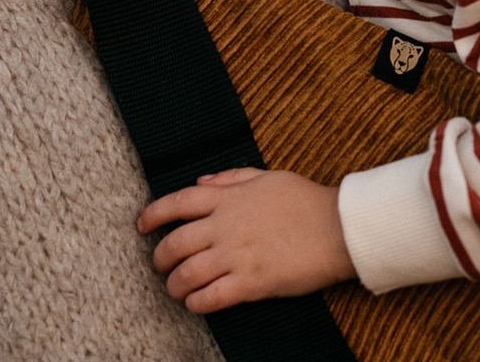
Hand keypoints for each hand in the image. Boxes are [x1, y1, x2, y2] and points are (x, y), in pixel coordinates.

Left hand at [137, 169, 354, 313]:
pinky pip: (209, 298)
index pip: (178, 203)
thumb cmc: (305, 200)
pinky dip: (195, 303)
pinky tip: (196, 303)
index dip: (153, 214)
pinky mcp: (251, 284)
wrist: (337, 228)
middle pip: (174, 243)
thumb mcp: (267, 177)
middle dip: (159, 257)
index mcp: (229, 198)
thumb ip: (231, 178)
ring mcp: (237, 256)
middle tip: (160, 264)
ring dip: (173, 285)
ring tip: (175, 288)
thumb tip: (201, 182)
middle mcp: (226, 226)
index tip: (142, 225)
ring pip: (185, 275)